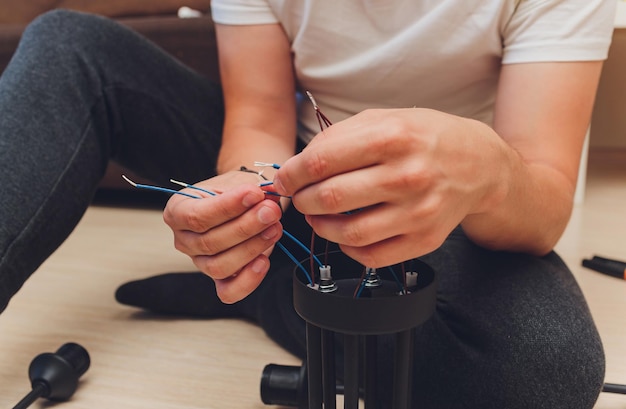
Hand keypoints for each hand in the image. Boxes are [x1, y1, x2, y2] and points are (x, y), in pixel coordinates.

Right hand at [162, 171, 282, 302]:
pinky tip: (264, 260)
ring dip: (251, 248)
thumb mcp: (239, 182)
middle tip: (271, 211)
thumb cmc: (238, 191)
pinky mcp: (219, 279)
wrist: (247, 200)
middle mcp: (184, 240)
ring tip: (274, 228)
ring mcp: (199, 262)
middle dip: (246, 227)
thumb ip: (250, 191)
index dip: (227, 207)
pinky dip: (248, 280)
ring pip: (219, 266)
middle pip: (209, 242)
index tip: (255, 194)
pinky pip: (228, 291)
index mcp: (178, 211)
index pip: (197, 216)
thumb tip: (265, 197)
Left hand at [273, 108, 509, 266]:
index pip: (322, 162)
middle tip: (299, 197)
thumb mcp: (385, 118)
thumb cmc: (425, 137)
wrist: (479, 164)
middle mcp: (408, 175)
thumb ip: (340, 137)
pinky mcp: (425, 240)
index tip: (284, 179)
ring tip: (316, 215)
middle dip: (302, 200)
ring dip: (320, 226)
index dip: (292, 174)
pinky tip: (343, 233)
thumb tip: (299, 164)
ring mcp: (418, 212)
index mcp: (393, 137)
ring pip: (348, 233)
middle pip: (331, 198)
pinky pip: (371, 255)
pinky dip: (346, 247)